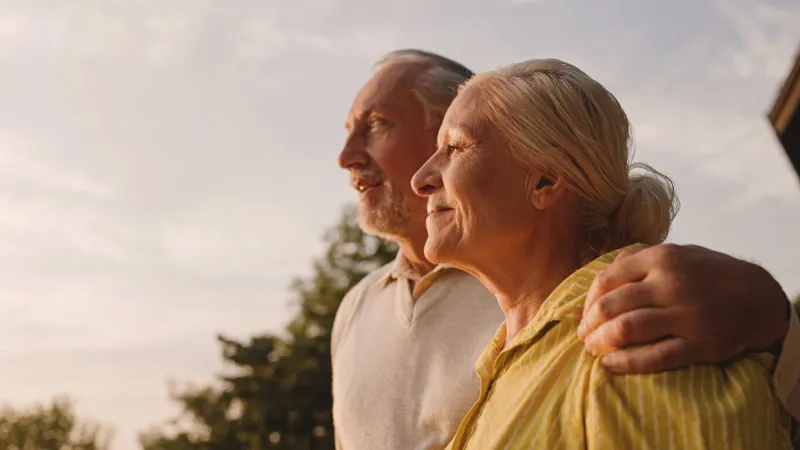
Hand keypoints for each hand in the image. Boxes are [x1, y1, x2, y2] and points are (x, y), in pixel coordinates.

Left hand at [577, 244, 789, 373]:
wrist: (759, 296)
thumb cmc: (707, 273)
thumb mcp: (676, 252)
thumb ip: (638, 260)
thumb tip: (600, 277)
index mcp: (661, 258)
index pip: (606, 279)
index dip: (588, 300)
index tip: (585, 313)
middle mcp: (672, 284)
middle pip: (611, 306)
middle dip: (589, 324)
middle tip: (584, 335)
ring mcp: (687, 315)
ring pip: (627, 329)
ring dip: (601, 342)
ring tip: (592, 349)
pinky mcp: (700, 344)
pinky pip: (655, 357)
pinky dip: (626, 363)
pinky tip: (611, 365)